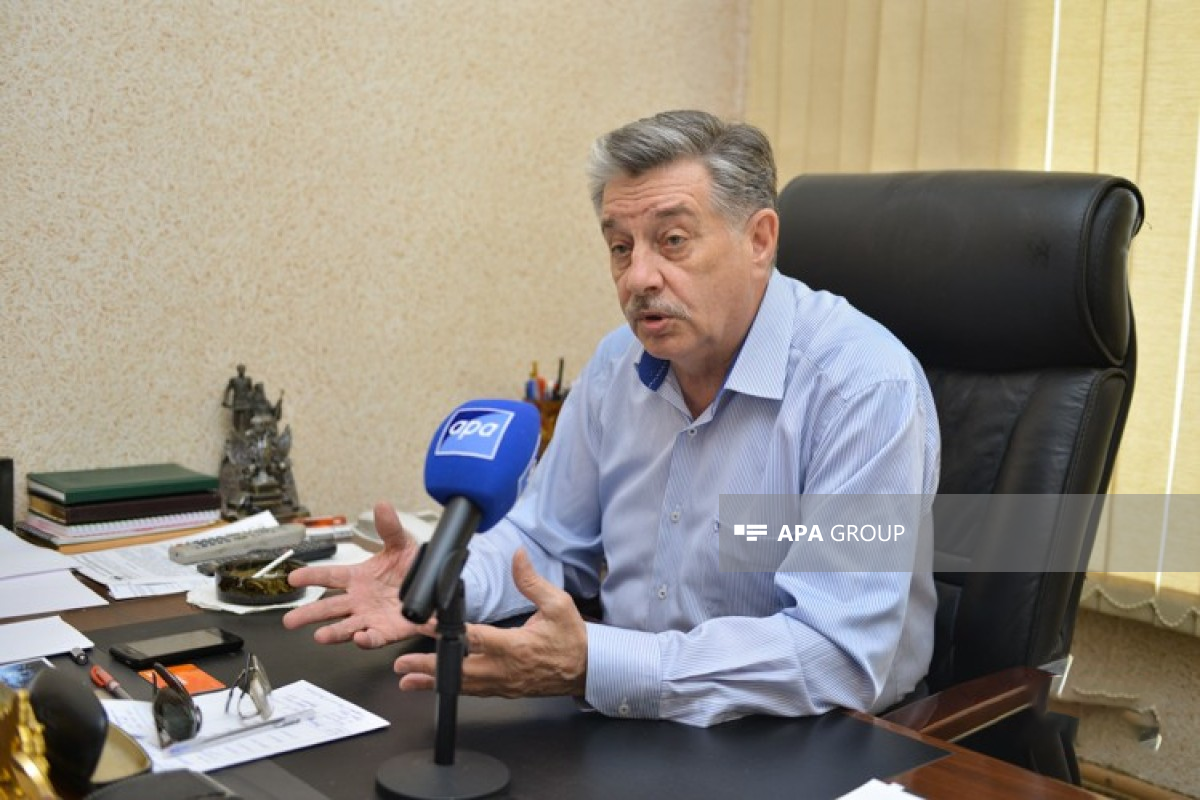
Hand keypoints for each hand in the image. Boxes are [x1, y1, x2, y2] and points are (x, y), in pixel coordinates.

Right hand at [283, 502, 421, 648]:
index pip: (329, 577)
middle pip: (329, 608)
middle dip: (309, 613)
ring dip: (333, 633)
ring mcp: (370, 617)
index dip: (311, 577)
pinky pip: (374, 638)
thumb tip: (382, 507)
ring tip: (320, 636)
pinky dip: (366, 640)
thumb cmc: (413, 566)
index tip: (293, 578)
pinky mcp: (386, 631)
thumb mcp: (402, 544)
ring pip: (346, 627)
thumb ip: (390, 528)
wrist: (435, 586)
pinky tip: (360, 638)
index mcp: (358, 578)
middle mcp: (360, 600)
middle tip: (290, 620)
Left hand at [394, 549, 587, 697]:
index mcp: (516, 647)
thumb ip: (532, 581)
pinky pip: (472, 691)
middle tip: (402, 665)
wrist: (587, 669)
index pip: (476, 638)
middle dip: (429, 668)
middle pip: (460, 670)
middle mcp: (506, 669)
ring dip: (433, 682)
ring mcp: (503, 684)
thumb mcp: (558, 603)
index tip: (428, 626)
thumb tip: (518, 556)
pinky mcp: (503, 691)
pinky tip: (432, 687)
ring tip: (407, 680)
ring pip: (462, 685)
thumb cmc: (572, 639)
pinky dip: (449, 689)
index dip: (449, 633)